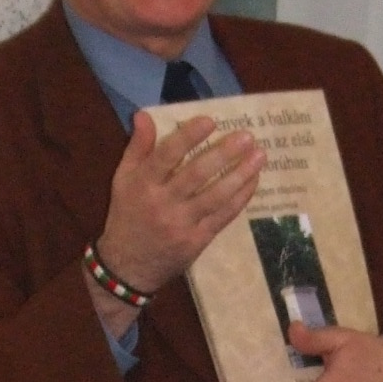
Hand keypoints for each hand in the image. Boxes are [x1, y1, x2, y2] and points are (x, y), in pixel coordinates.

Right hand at [96, 109, 263, 296]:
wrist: (127, 267)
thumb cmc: (126, 216)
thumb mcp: (123, 179)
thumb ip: (137, 147)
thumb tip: (144, 114)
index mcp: (143, 184)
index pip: (166, 155)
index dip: (188, 137)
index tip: (210, 120)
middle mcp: (163, 203)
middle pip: (196, 174)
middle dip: (224, 154)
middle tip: (247, 136)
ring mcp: (182, 224)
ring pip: (215, 196)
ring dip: (240, 175)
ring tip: (259, 156)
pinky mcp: (197, 240)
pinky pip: (223, 216)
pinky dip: (240, 198)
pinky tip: (253, 181)